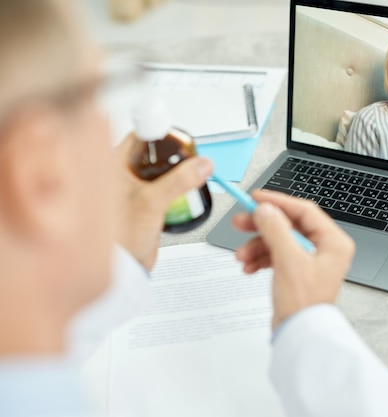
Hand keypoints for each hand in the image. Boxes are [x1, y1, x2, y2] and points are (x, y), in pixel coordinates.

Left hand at [113, 135, 212, 269]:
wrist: (121, 267)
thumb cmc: (118, 236)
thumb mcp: (151, 202)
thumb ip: (179, 181)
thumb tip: (202, 165)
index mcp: (113, 164)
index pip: (140, 135)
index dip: (162, 134)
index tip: (181, 141)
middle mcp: (121, 172)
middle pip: (154, 152)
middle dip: (174, 155)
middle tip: (190, 159)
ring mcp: (132, 188)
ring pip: (159, 170)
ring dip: (176, 173)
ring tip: (189, 177)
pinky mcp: (143, 203)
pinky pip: (162, 188)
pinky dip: (174, 189)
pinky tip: (183, 195)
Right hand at [232, 190, 354, 329]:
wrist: (300, 336)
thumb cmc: (304, 305)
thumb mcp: (288, 260)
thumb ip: (275, 229)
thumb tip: (265, 210)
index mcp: (333, 242)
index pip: (303, 210)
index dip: (277, 202)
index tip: (256, 198)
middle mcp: (325, 250)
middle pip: (288, 225)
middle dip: (262, 226)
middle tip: (240, 222)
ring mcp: (310, 262)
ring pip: (279, 241)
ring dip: (257, 246)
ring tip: (241, 256)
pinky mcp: (297, 273)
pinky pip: (276, 256)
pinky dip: (261, 259)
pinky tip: (249, 267)